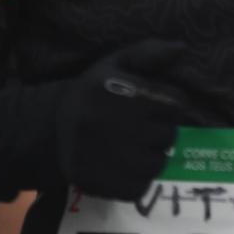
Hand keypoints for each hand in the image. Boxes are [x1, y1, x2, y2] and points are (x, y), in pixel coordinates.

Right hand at [55, 41, 187, 199]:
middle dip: (159, 129)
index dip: (167, 103)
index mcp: (130, 94)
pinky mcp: (113, 186)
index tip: (151, 104)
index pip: (176, 103)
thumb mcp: (114, 64)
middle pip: (169, 134)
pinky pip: (142, 185)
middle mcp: (128, 127)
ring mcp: (121, 161)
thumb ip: (148, 53)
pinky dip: (135, 178)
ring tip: (129, 146)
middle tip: (137, 126)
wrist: (51, 129)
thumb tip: (182, 47)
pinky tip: (119, 165)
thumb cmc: (90, 93)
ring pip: (159, 162)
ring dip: (150, 155)